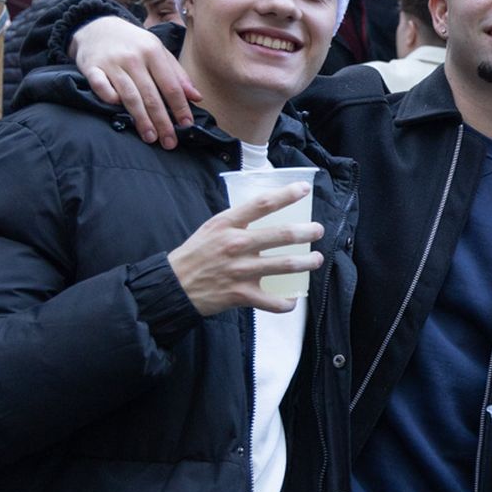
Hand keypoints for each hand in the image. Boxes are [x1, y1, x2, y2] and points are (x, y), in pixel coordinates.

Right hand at [71, 16, 201, 148]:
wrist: (97, 26)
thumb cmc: (134, 44)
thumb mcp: (158, 51)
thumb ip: (178, 75)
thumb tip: (197, 97)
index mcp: (153, 52)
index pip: (171, 85)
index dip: (180, 108)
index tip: (187, 126)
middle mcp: (133, 58)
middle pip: (151, 95)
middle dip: (162, 121)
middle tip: (170, 142)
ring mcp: (111, 63)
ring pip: (129, 96)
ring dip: (141, 119)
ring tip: (150, 137)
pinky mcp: (91, 68)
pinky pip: (101, 88)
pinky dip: (110, 99)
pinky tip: (118, 112)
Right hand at [168, 183, 322, 315]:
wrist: (173, 286)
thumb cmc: (195, 255)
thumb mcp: (212, 228)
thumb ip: (238, 221)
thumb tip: (266, 213)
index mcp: (227, 225)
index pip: (262, 204)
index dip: (287, 194)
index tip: (304, 189)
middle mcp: (236, 245)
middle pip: (282, 234)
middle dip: (307, 231)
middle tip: (318, 230)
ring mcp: (241, 271)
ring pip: (285, 265)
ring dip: (307, 262)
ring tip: (316, 259)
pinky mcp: (242, 295)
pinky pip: (273, 301)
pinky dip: (287, 303)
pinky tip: (292, 299)